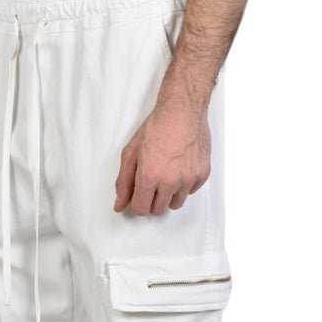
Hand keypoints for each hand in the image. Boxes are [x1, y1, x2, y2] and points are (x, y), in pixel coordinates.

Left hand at [114, 72, 211, 215]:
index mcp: (149, 176)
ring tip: (166, 175)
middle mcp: (170, 181)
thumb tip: (120, 205)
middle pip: (158, 210)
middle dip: (152, 201)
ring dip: (168, 195)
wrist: (182, 111)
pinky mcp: (202, 174)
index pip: (141, 209)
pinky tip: (179, 168)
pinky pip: (190, 191)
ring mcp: (188, 179)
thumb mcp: (131, 153)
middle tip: (151, 184)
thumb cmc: (156, 128)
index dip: (137, 204)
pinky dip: (184, 185)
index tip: (138, 196)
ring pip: (176, 203)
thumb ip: (123, 182)